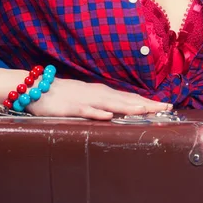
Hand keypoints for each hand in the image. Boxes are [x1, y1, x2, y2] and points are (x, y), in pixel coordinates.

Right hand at [24, 76, 173, 119]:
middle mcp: (98, 94)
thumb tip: (121, 112)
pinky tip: (108, 116)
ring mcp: (84, 99)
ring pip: (110, 104)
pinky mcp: (69, 107)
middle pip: (126, 99)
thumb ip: (104, 104)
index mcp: (103, 93)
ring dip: (128, 107)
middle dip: (146, 104)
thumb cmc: (64, 96)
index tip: (166, 106)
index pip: (130, 97)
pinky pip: (85, 110)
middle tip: (166, 108)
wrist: (36, 87)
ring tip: (145, 110)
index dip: (149, 101)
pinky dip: (97, 113)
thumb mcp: (87, 100)